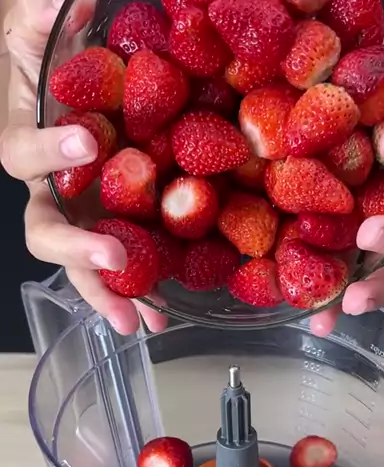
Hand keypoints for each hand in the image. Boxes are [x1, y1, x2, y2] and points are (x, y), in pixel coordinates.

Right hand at [1, 0, 166, 334]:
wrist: (69, 57)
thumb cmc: (50, 38)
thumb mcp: (39, 18)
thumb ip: (46, 13)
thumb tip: (69, 3)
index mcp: (26, 135)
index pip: (21, 153)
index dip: (48, 153)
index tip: (87, 143)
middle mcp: (51, 184)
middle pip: (46, 230)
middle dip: (76, 250)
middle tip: (111, 258)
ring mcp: (83, 208)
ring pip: (83, 260)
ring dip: (109, 291)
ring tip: (138, 320)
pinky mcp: (115, 217)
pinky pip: (126, 255)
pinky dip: (142, 285)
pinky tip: (163, 308)